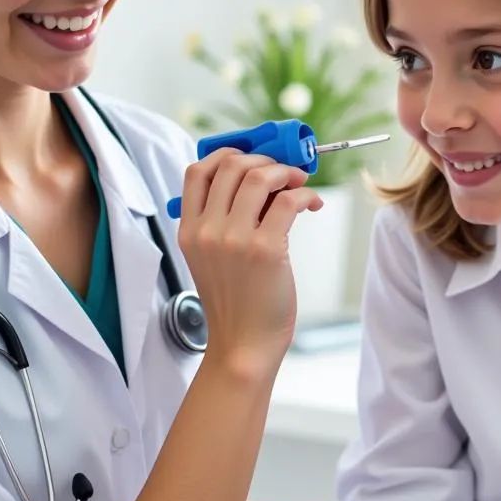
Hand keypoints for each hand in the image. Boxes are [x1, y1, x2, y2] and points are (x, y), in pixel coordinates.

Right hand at [176, 149, 322, 364]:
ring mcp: (234, 239)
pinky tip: (311, 203)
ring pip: (259, 177)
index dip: (227, 155)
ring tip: (299, 183)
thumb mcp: (212, 259)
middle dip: (263, 160)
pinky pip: (288, 201)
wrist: (243, 345)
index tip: (251, 158)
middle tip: (283, 171)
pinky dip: (304, 194)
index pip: (197, 172)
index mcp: (189, 231)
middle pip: (230, 166)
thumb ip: (224, 222)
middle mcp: (207, 231)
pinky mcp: (265, 249)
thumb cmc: (236, 304)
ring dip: (285, 172)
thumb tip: (261, 182)